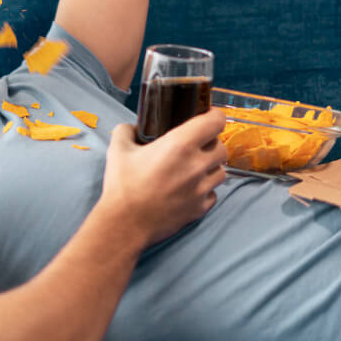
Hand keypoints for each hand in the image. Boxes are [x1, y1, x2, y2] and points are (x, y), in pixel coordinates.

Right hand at [99, 108, 227, 247]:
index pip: (215, 122)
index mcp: (180, 144)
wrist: (125, 224)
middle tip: (198, 145)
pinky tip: (190, 189)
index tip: (208, 116)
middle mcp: (196, 165)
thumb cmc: (122, 186)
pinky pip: (213, 194)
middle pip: (222, 147)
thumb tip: (132, 128)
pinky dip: (205, 190)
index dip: (214, 115)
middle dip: (212, 144)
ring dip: (211, 167)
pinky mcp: (200, 209)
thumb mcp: (118, 150)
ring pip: (221, 172)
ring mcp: (201, 189)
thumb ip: (126, 131)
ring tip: (194, 169)